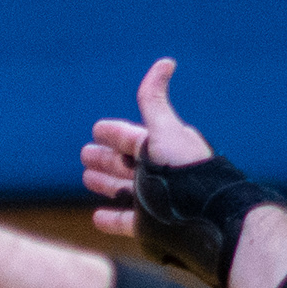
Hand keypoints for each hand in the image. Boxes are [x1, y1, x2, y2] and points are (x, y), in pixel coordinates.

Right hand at [85, 58, 214, 242]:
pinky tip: (97, 216)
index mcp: (159, 148)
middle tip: (85, 155)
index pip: (130, 137)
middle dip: (105, 158)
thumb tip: (165, 62)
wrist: (201, 213)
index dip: (113, 133)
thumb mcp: (164, 129)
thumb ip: (154, 101)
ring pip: (122, 189)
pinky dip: (111, 218)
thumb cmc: (182, 168)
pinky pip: (125, 220)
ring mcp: (151, 200)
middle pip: (124, 163)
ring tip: (88, 180)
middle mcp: (156, 173)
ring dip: (105, 184)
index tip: (97, 130)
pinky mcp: (149, 225)